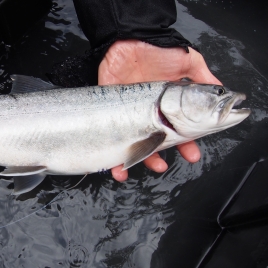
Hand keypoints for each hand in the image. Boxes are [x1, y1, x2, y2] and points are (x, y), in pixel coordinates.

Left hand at [99, 40, 220, 180]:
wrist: (130, 36)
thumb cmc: (159, 48)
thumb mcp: (188, 61)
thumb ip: (203, 79)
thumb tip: (221, 93)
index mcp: (168, 105)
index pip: (179, 130)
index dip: (186, 143)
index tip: (192, 153)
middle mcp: (149, 112)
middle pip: (154, 142)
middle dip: (160, 157)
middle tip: (163, 165)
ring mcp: (128, 112)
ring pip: (132, 144)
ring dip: (138, 161)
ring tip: (142, 167)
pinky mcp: (110, 110)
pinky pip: (109, 137)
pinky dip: (112, 156)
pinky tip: (116, 167)